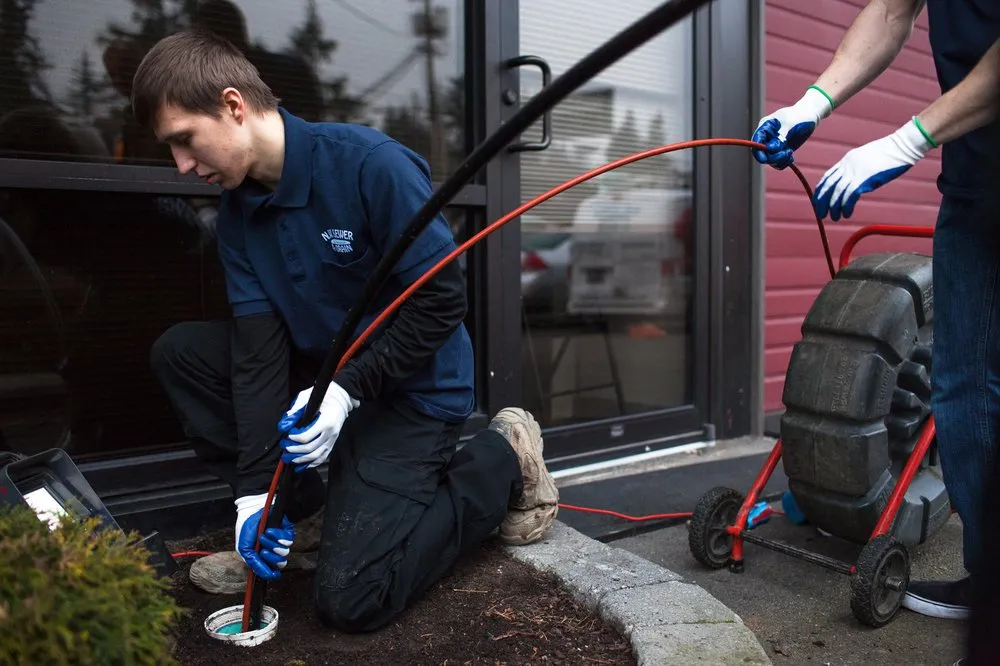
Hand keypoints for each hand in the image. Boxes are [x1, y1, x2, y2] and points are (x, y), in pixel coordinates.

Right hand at [235, 493, 294, 579]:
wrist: (251, 513)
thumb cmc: (247, 530)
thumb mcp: (245, 549)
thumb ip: (254, 563)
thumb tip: (265, 574)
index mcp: (262, 558)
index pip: (271, 570)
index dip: (273, 574)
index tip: (274, 574)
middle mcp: (273, 551)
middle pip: (280, 562)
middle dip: (271, 557)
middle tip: (263, 550)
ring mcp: (280, 542)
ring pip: (284, 551)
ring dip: (272, 544)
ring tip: (264, 536)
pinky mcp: (286, 532)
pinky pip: (288, 538)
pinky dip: (278, 535)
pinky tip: (270, 530)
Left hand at [278, 382, 358, 471]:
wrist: (342, 397)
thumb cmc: (324, 396)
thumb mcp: (306, 398)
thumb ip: (294, 412)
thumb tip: (283, 425)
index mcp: (326, 421)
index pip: (306, 436)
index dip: (293, 439)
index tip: (286, 436)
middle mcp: (331, 432)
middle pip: (310, 448)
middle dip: (294, 450)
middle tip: (284, 447)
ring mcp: (333, 439)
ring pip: (316, 456)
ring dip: (301, 459)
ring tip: (289, 458)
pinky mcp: (332, 442)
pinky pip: (322, 457)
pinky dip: (311, 463)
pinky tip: (302, 465)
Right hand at [751, 86, 832, 168]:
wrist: (810, 115)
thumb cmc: (799, 116)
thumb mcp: (790, 125)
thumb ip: (780, 138)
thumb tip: (770, 149)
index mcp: (766, 127)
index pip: (756, 140)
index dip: (758, 151)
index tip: (765, 159)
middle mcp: (767, 136)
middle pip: (762, 153)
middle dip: (772, 157)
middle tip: (786, 154)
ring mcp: (773, 144)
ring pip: (770, 159)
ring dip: (779, 160)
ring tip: (790, 153)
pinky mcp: (781, 150)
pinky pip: (778, 162)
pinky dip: (783, 162)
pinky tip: (791, 157)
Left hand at [812, 118, 933, 220]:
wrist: (903, 146)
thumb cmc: (890, 153)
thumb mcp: (868, 159)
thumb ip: (858, 168)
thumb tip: (855, 181)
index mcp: (847, 160)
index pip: (827, 177)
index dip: (821, 191)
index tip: (818, 201)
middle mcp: (848, 165)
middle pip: (828, 186)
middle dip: (822, 202)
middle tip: (820, 214)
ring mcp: (855, 171)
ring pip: (837, 193)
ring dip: (833, 208)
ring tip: (834, 218)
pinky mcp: (864, 178)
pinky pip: (849, 196)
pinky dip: (846, 207)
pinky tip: (847, 214)